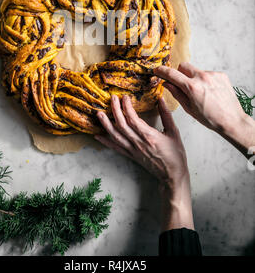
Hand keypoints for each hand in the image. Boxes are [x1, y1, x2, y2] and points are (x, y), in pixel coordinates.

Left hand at [95, 94, 193, 230]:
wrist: (172, 175)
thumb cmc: (175, 154)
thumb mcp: (174, 132)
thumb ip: (166, 115)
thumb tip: (161, 99)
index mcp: (149, 136)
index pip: (133, 119)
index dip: (127, 107)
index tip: (125, 97)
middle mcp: (138, 143)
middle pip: (122, 125)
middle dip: (115, 110)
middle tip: (112, 98)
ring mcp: (133, 150)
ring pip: (116, 136)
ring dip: (106, 124)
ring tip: (99, 114)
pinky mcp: (131, 156)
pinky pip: (116, 148)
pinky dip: (106, 142)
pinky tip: (97, 136)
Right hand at [153, 62, 254, 156]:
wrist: (232, 120)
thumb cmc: (211, 118)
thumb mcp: (189, 108)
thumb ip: (176, 93)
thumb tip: (167, 84)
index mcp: (192, 87)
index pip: (172, 74)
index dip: (162, 71)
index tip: (157, 70)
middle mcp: (202, 78)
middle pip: (183, 65)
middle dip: (179, 73)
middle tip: (182, 84)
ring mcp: (213, 75)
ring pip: (196, 71)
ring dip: (194, 78)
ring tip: (201, 93)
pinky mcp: (221, 75)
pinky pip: (207, 74)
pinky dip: (205, 81)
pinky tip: (210, 92)